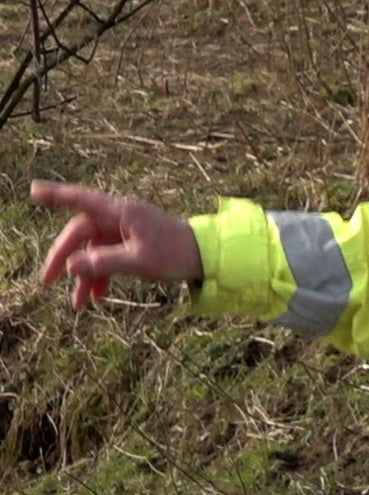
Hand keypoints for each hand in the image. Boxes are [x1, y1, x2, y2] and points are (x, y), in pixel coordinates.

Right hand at [30, 180, 203, 309]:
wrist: (208, 257)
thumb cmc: (176, 252)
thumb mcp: (138, 261)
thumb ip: (103, 263)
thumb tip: (70, 267)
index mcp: (122, 212)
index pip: (81, 200)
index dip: (56, 195)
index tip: (33, 190)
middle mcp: (120, 217)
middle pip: (80, 233)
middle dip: (64, 258)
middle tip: (47, 281)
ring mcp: (125, 231)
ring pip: (93, 250)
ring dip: (84, 275)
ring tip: (78, 304)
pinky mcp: (131, 243)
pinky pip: (108, 258)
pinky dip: (101, 276)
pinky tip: (96, 297)